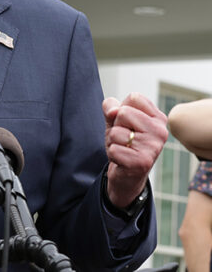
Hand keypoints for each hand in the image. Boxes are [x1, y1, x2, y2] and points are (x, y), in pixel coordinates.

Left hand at [102, 93, 168, 208]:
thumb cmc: (123, 143)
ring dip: (113, 142)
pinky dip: (113, 155)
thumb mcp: (115, 121)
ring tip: (124, 150)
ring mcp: (154, 147)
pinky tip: (123, 160)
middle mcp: (161, 131)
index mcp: (158, 118)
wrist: (127, 175)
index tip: (128, 124)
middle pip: (123, 113)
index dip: (121, 110)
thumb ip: (111, 108)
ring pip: (116, 132)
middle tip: (124, 139)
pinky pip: (114, 149)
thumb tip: (114, 110)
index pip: (134, 98)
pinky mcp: (143, 162)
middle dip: (116, 126)